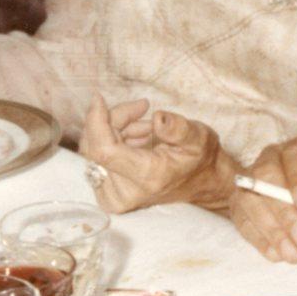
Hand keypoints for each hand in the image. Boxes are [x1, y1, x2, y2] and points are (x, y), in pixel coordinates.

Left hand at [79, 96, 235, 214]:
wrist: (202, 184)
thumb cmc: (199, 159)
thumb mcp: (199, 137)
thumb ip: (179, 128)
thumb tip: (158, 118)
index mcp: (147, 177)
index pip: (104, 150)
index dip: (96, 122)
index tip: (99, 98)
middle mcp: (125, 192)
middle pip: (98, 145)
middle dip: (113, 120)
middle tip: (141, 108)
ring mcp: (114, 197)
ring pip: (94, 150)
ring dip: (115, 130)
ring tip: (147, 128)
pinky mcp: (107, 195)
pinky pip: (96, 159)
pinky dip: (112, 142)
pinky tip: (136, 140)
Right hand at [230, 136, 296, 273]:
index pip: (296, 154)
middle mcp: (275, 160)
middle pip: (267, 176)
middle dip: (284, 210)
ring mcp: (254, 183)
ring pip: (250, 200)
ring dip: (271, 230)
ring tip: (294, 254)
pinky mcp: (243, 207)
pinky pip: (243, 221)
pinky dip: (260, 240)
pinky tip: (278, 254)